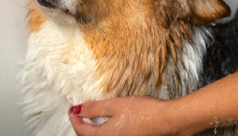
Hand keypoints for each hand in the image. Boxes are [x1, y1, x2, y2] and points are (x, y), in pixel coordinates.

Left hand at [69, 96, 185, 135]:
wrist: (166, 120)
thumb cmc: (143, 112)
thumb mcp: (115, 105)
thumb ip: (95, 108)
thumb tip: (77, 109)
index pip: (82, 131)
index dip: (74, 119)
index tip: (71, 109)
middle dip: (81, 125)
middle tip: (78, 112)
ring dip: (92, 128)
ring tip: (90, 115)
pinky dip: (103, 130)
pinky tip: (107, 120)